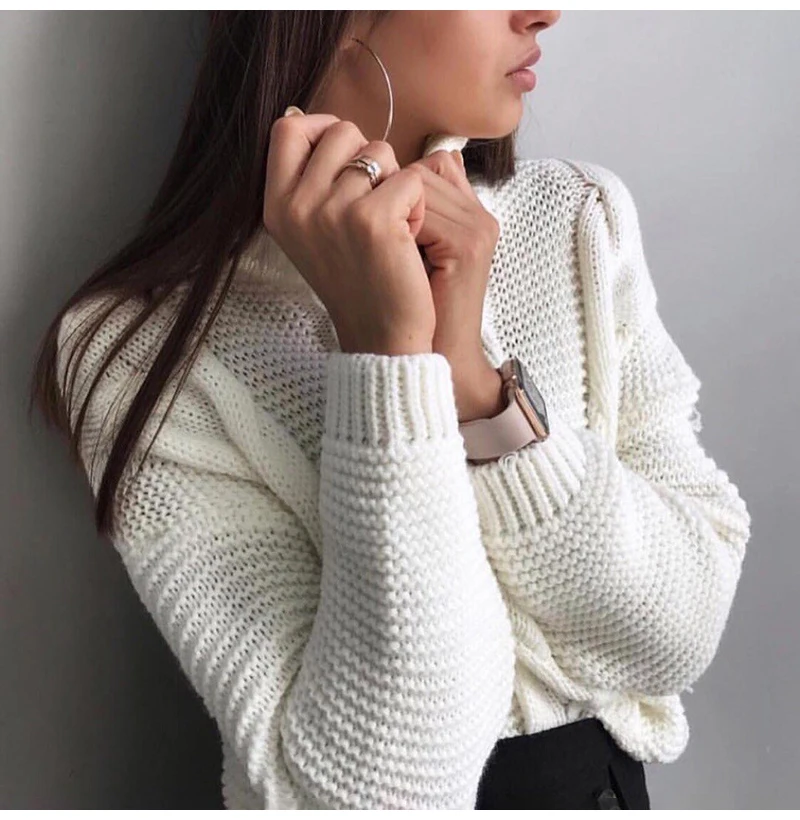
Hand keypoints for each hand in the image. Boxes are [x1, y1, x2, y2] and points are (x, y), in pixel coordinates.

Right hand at [264, 112, 435, 355]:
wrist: (381, 337)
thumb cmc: (357, 281)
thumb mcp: (312, 230)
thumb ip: (306, 178)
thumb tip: (301, 114)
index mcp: (276, 206)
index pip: (288, 128)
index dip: (323, 129)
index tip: (348, 158)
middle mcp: (296, 206)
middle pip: (341, 132)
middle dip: (370, 159)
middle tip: (376, 206)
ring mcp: (332, 211)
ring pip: (380, 152)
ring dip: (397, 185)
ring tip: (392, 229)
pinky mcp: (372, 220)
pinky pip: (410, 179)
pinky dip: (419, 207)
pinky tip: (408, 241)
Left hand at [407, 149, 504, 420]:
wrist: (427, 355)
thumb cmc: (409, 306)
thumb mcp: (410, 250)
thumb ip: (409, 212)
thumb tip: (386, 173)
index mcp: (472, 215)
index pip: (434, 165)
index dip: (401, 189)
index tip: (386, 229)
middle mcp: (482, 217)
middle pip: (425, 171)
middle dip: (393, 199)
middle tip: (385, 245)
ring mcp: (479, 229)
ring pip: (419, 186)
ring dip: (393, 215)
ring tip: (392, 255)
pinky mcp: (468, 246)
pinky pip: (420, 209)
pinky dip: (399, 230)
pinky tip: (396, 260)